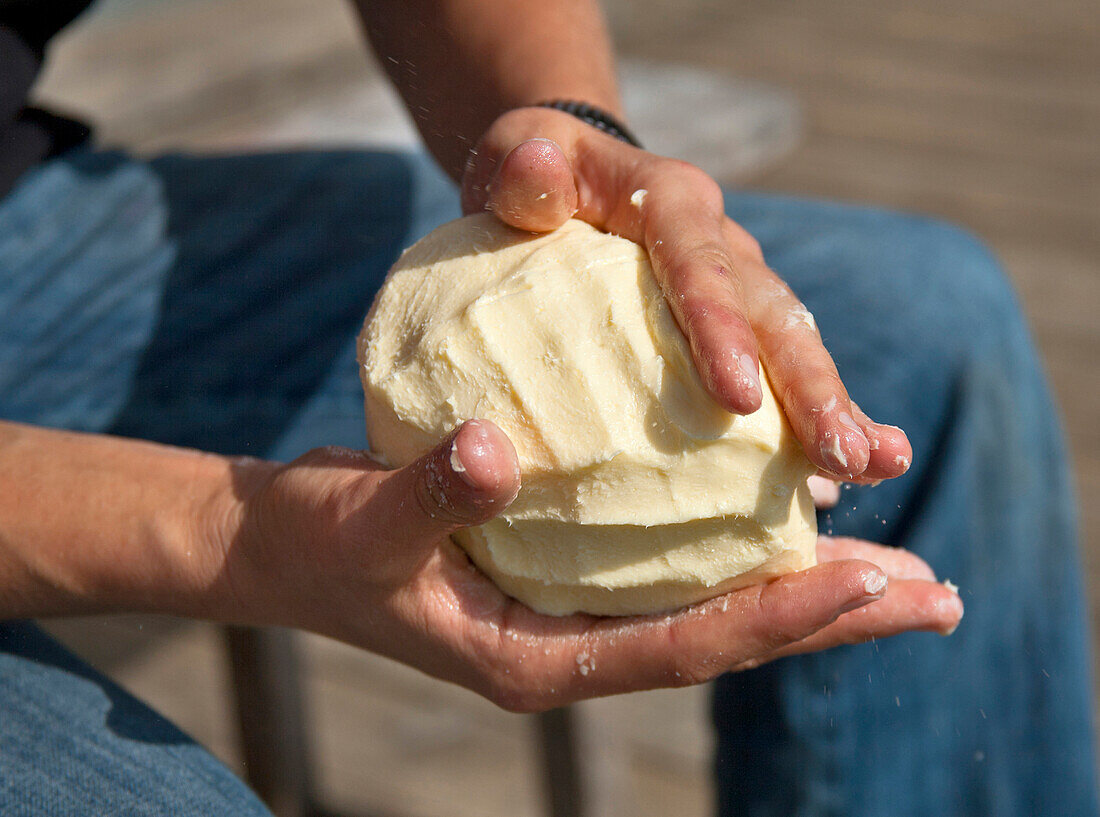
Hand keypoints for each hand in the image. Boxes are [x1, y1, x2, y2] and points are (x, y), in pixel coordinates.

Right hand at [222, 420, 960, 711]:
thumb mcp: (361, 522)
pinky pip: (675, 562)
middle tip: (937, 593)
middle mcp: (574, 644)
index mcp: (538, 659)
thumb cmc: (320, 544)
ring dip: (805, 586)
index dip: (780, 615)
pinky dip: (739, 545)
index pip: (684, 646)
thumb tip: (495, 448)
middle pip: (727, 637)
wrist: (286, 546)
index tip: (872, 577)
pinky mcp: (573, 569)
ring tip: (896, 563)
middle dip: (832, 618)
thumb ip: (426, 490)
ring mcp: (577, 609)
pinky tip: (783, 512)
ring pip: (714, 604)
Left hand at [462, 108, 911, 481]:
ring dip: (835, 408)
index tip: (737, 399)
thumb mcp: (517, 158)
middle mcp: (721, 244)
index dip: (721, 328)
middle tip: (847, 454)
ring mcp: (736, 289)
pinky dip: (801, 429)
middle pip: (773, 316)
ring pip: (793, 349)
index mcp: (671, 202)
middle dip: (812, 387)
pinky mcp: (734, 329)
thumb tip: (534, 168)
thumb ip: (521, 167)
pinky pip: (774, 378)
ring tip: (877, 466)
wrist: (561, 180)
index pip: (699, 264)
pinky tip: (832, 487)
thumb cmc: (531, 177)